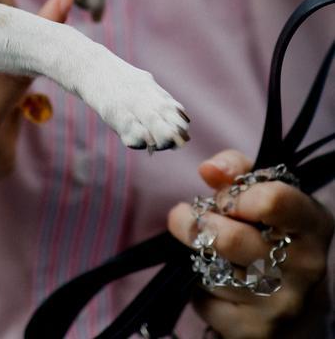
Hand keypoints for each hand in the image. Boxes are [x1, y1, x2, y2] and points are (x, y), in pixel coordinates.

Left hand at [168, 149, 333, 337]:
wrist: (303, 302)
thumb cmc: (278, 234)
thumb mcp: (270, 194)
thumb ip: (238, 171)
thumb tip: (208, 170)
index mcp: (311, 225)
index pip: (272, 201)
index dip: (235, 194)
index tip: (219, 196)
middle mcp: (303, 267)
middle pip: (231, 238)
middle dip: (196, 223)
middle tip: (182, 215)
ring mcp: (280, 304)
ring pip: (213, 271)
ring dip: (199, 256)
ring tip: (206, 249)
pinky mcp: (255, 333)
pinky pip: (205, 302)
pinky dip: (200, 288)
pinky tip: (215, 281)